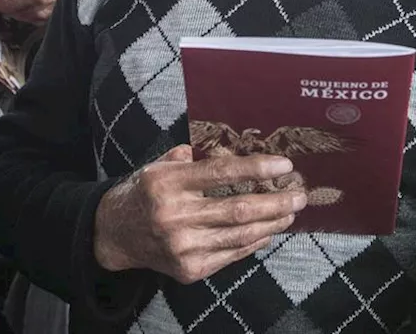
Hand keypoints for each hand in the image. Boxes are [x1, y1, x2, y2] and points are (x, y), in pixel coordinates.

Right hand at [93, 146, 306, 283]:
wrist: (115, 234)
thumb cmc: (145, 193)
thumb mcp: (159, 166)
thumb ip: (192, 157)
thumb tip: (233, 148)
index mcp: (168, 183)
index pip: (221, 173)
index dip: (256, 168)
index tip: (284, 164)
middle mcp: (174, 216)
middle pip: (238, 209)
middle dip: (275, 202)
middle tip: (300, 195)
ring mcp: (182, 246)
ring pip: (240, 235)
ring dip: (272, 223)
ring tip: (290, 212)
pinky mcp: (189, 269)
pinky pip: (232, 254)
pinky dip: (254, 242)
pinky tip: (269, 231)